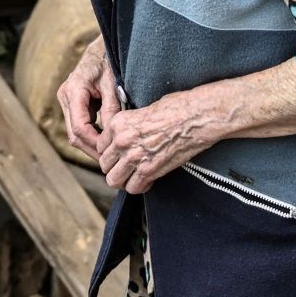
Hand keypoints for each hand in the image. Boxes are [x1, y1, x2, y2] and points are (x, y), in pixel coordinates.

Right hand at [56, 37, 117, 159]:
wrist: (102, 46)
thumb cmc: (109, 60)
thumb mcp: (113, 84)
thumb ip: (111, 109)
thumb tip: (112, 136)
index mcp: (73, 90)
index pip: (79, 127)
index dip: (93, 143)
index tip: (109, 151)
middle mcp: (65, 97)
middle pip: (74, 134)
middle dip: (92, 149)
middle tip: (110, 161)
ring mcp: (67, 101)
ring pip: (75, 132)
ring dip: (91, 144)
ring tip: (110, 154)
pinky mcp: (73, 104)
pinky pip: (79, 126)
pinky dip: (92, 136)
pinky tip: (106, 142)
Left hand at [97, 91, 218, 194]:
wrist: (195, 117)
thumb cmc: (175, 108)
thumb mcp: (142, 110)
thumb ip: (127, 126)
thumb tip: (125, 136)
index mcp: (118, 123)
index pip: (100, 146)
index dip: (110, 152)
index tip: (120, 154)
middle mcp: (121, 140)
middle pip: (104, 165)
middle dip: (115, 167)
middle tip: (128, 167)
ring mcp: (133, 157)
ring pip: (113, 180)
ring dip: (124, 180)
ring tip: (135, 176)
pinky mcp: (148, 171)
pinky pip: (133, 188)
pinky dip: (140, 186)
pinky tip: (148, 179)